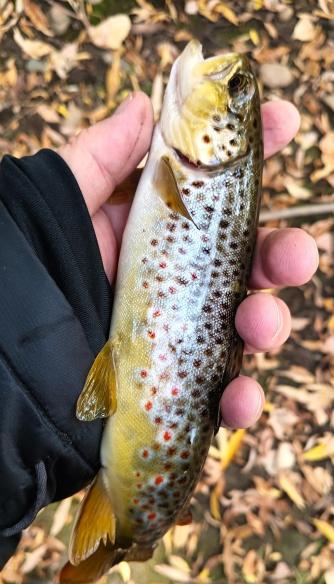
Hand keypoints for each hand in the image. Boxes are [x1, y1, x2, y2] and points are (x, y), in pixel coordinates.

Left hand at [59, 92, 318, 429]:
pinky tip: (235, 399)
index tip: (285, 123)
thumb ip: (99, 160)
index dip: (255, 154)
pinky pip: (223, 392)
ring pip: (249, 324)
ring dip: (270, 323)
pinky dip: (240, 399)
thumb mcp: (61, 209)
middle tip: (295, 254)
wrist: (10, 360)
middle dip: (284, 253)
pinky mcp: (177, 380)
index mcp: (157, 229)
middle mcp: (179, 276)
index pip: (219, 188)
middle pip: (252, 260)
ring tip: (256, 324)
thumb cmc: (30, 273)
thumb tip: (140, 104)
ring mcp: (182, 329)